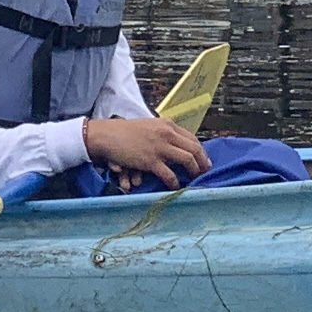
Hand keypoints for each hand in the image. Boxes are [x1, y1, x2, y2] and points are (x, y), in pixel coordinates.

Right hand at [82, 115, 207, 188]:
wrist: (107, 135)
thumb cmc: (125, 131)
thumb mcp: (149, 126)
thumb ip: (163, 133)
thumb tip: (176, 145)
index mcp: (167, 124)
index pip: (192, 138)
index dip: (200, 151)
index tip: (203, 161)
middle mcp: (167, 133)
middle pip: (194, 148)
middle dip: (202, 162)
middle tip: (205, 171)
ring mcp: (159, 147)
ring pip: (187, 159)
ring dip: (194, 170)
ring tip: (195, 178)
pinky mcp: (150, 160)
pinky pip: (169, 174)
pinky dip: (175, 182)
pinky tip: (176, 186)